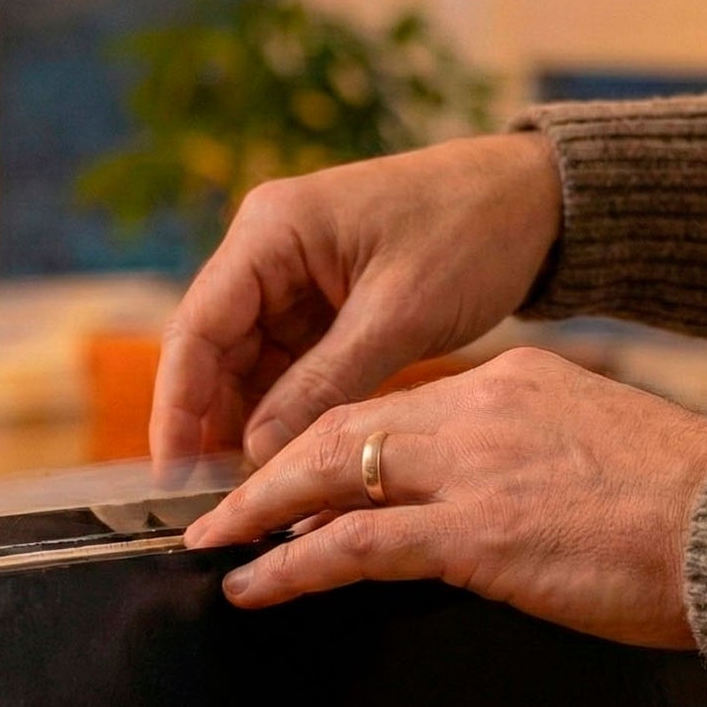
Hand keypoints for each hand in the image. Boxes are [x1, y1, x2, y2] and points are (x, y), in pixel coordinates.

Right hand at [149, 133, 562, 467]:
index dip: (178, 406)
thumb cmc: (471, 230)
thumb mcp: (397, 314)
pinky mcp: (324, 309)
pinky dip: (284, 417)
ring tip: (246, 499)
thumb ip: (324, 385)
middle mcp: (268, 253)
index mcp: (272, 231)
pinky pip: (288, 373)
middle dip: (208, 428)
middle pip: (212, 354)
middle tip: (210, 506)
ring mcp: (293, 282)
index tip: (172, 474)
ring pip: (247, 371)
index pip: (196, 328)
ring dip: (245, 430)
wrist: (534, 201)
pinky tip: (285, 468)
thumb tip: (258, 456)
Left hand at [182, 347, 706, 649]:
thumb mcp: (604, 456)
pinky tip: (252, 583)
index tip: (298, 470)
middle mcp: (483, 408)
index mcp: (517, 384)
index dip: (334, 441)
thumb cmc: (697, 510)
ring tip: (213, 543)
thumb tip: (505, 504)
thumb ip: (538, 462)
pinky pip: (351, 544)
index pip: (400, 408)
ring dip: (258, 511)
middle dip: (274, 465)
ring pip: (330, 474)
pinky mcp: (474, 533)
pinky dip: (289, 563)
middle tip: (221, 501)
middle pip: (346, 427)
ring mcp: (474, 468)